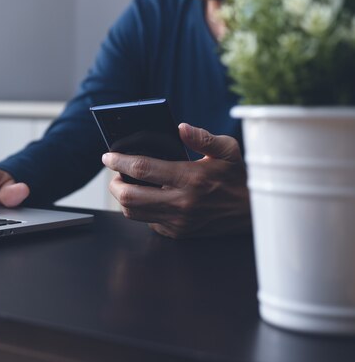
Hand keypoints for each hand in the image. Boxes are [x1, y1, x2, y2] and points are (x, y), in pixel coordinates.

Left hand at [102, 123, 250, 237]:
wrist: (253, 212)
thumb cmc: (238, 177)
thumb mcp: (228, 150)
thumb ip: (203, 137)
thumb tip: (181, 127)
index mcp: (191, 178)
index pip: (142, 169)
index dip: (120, 162)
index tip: (108, 156)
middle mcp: (182, 203)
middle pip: (129, 197)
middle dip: (114, 184)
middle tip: (115, 174)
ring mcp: (178, 222)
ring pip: (133, 213)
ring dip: (123, 198)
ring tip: (125, 185)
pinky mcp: (178, 233)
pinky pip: (148, 222)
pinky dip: (141, 210)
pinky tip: (146, 197)